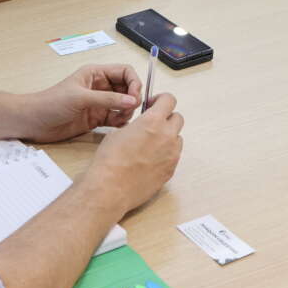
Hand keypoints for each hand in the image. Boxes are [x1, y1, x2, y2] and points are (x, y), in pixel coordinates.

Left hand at [26, 64, 142, 142]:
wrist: (34, 122)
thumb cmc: (52, 103)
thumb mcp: (81, 98)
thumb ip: (108, 99)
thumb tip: (132, 100)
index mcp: (96, 74)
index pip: (125, 72)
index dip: (134, 82)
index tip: (135, 96)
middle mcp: (100, 86)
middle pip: (127, 88)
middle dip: (133, 98)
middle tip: (130, 109)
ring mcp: (99, 103)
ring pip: (124, 104)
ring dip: (127, 111)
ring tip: (121, 118)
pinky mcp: (97, 118)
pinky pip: (116, 117)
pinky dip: (121, 121)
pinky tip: (117, 125)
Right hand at [84, 93, 184, 214]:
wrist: (110, 187)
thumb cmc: (110, 160)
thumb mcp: (119, 132)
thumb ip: (137, 124)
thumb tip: (142, 125)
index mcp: (153, 121)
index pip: (169, 100)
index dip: (162, 100)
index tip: (154, 104)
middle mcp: (167, 135)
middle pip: (177, 118)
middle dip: (166, 118)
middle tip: (153, 124)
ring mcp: (172, 154)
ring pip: (177, 138)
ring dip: (168, 137)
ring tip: (150, 145)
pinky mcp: (171, 169)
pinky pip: (174, 155)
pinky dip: (166, 153)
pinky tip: (150, 160)